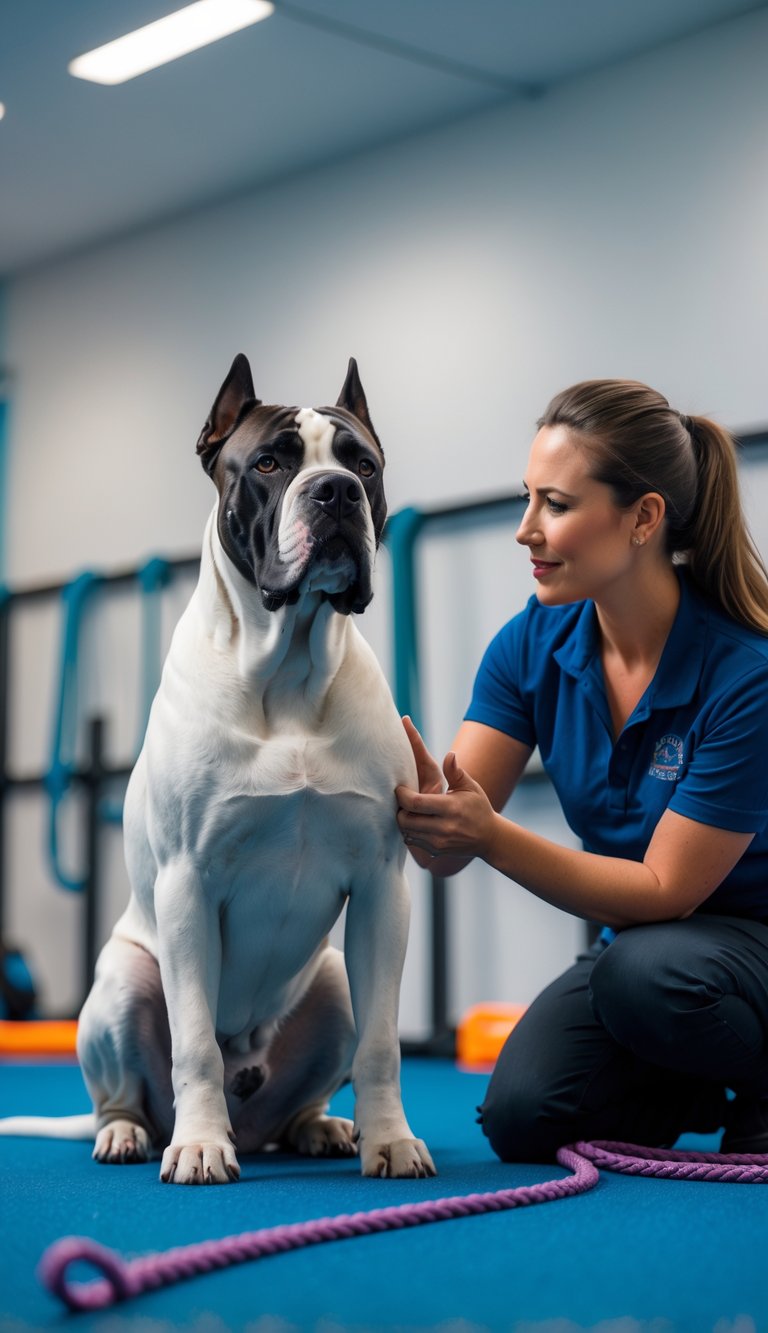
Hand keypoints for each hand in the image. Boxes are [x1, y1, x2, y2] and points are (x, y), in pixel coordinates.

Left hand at [396, 724, 496, 864]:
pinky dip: (409, 831)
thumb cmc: (478, 807)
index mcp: (451, 808)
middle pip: (405, 820)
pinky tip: (416, 822)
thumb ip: (455, 772)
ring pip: (406, 831)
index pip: (416, 803)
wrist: (489, 838)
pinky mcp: (435, 851)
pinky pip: (412, 840)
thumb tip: (449, 755)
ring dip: (403, 820)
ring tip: (409, 810)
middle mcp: (444, 827)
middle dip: (399, 809)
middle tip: (403, 800)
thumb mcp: (470, 787)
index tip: (400, 788)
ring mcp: (439, 842)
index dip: (402, 795)